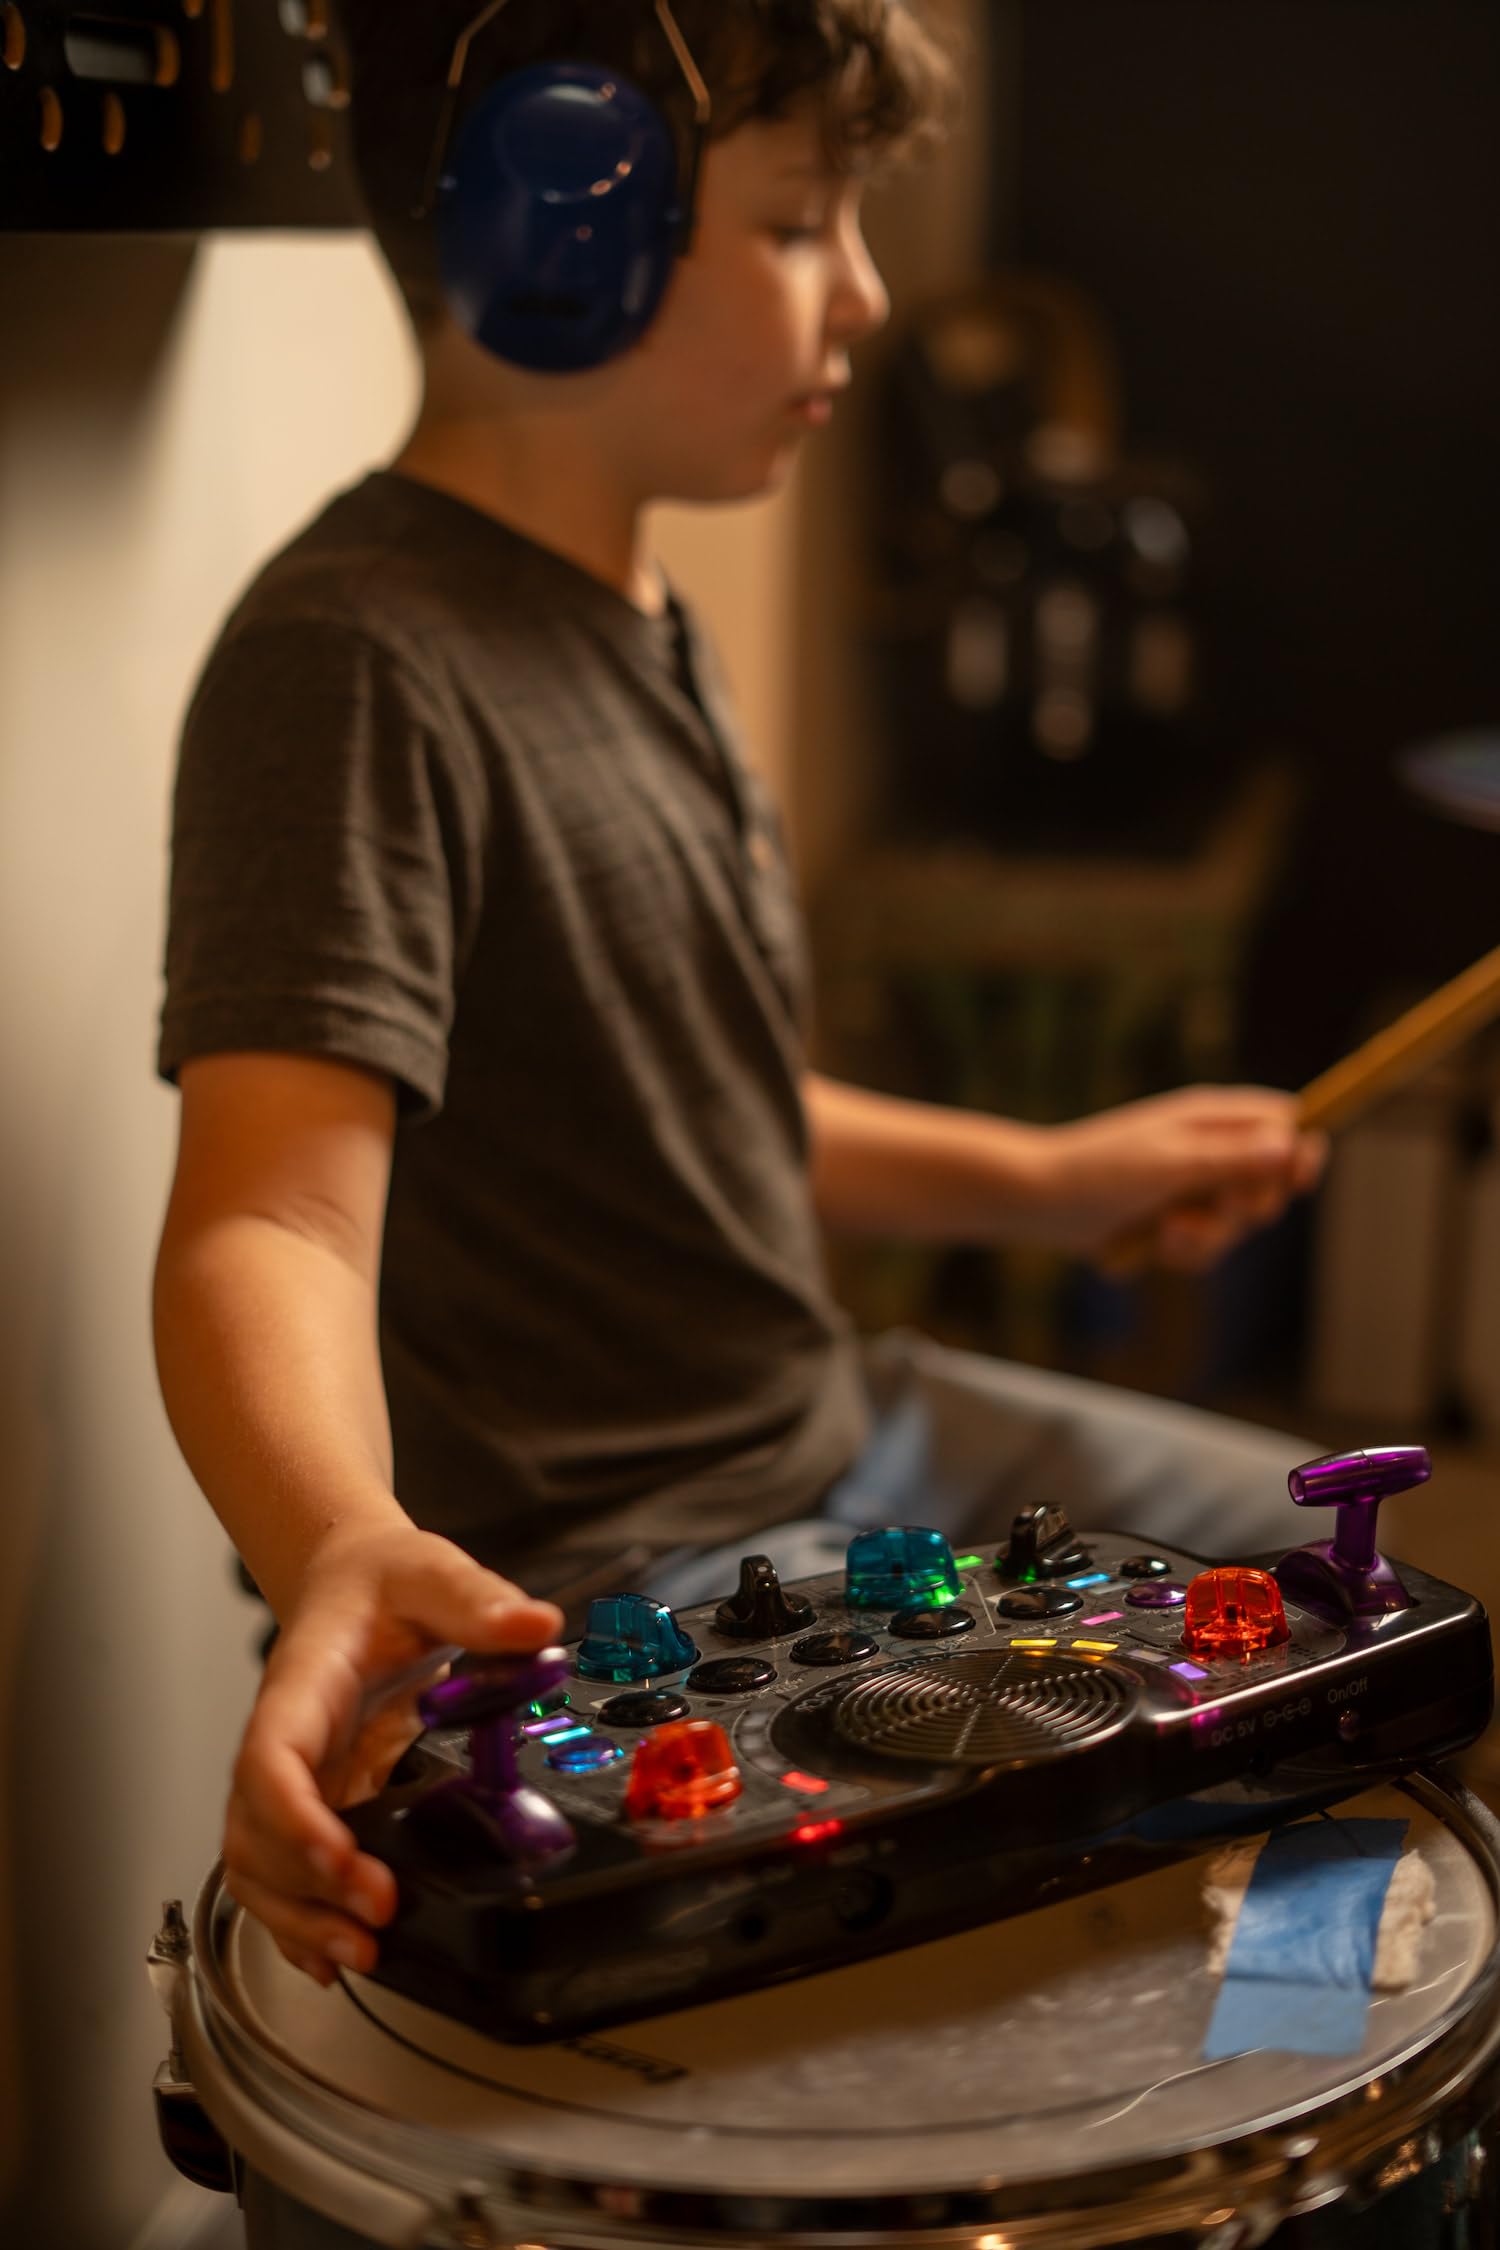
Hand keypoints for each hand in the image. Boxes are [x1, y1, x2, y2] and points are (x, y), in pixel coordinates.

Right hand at [221, 1523, 562, 1984]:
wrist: (356, 1582)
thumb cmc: (384, 1581)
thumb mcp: (433, 1573)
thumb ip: (478, 1600)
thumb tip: (535, 1628)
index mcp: (304, 1684)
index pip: (271, 1757)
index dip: (295, 1819)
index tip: (343, 1859)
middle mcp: (285, 1738)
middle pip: (256, 1829)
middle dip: (307, 1886)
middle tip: (378, 1917)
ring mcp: (296, 1777)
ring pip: (258, 1863)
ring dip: (300, 1917)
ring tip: (362, 1955)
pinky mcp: (317, 1802)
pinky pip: (282, 1872)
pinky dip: (297, 1921)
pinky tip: (331, 1958)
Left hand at [1034, 1086, 1326, 1270]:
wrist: (1038, 1202)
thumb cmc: (1099, 1169)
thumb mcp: (1171, 1163)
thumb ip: (1232, 1158)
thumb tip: (1291, 1142)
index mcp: (1211, 1118)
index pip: (1284, 1123)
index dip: (1298, 1152)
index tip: (1296, 1180)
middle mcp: (1207, 1149)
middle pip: (1270, 1183)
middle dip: (1247, 1207)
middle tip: (1217, 1207)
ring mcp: (1190, 1188)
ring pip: (1237, 1224)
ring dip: (1208, 1237)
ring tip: (1168, 1231)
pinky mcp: (1171, 1222)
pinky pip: (1205, 1248)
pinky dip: (1183, 1253)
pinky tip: (1154, 1245)